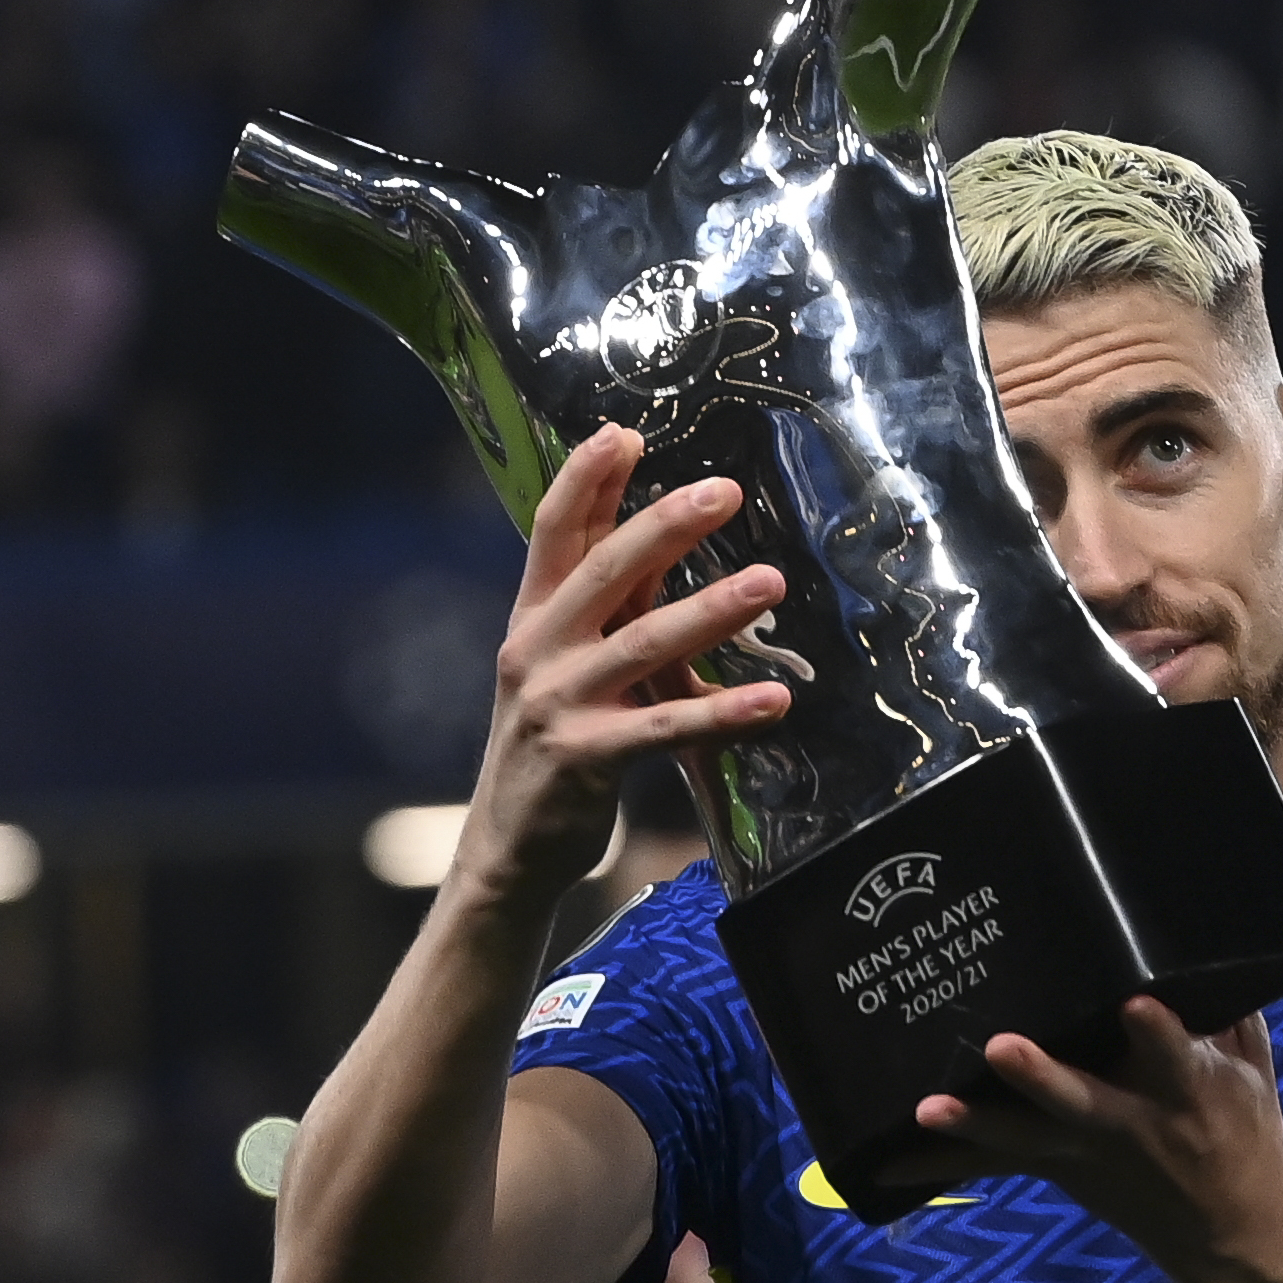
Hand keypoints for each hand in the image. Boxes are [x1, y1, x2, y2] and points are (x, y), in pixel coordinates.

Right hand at [452, 424, 789, 904]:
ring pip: (643, 644)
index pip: (552, 533)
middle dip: (664, 526)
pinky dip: (722, 714)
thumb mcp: (564, 666)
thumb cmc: (553, 746)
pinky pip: (666, 730)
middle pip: (604, 572)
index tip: (625, 433)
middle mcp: (536, 651)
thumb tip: (657, 542)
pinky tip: (773, 701)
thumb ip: (603, 610)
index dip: (585, 479)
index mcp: (531, 620)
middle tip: (724, 491)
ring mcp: (557, 705)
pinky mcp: (586, 759)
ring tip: (770, 582)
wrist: (508, 849)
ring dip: (711, 610)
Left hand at [903, 1000, 1282, 1282]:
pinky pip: (993, 1164)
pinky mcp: (1056, 1170)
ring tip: (927, 1109)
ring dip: (975, 1125)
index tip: (1136, 1004)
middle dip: (1043, 1078)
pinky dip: (939, 1163)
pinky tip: (880, 1163)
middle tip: (1003, 1047)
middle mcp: (1133, 1124)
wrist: (1230, 1239)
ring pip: (1026, 1138)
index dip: (1157, 1033)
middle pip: (1083, 1101)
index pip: (1176, 1058)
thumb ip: (1226, 1007)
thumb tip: (1194, 930)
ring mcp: (1087, 1153)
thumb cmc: (1247, 1135)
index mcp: (1189, 1092)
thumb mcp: (1253, 1069)